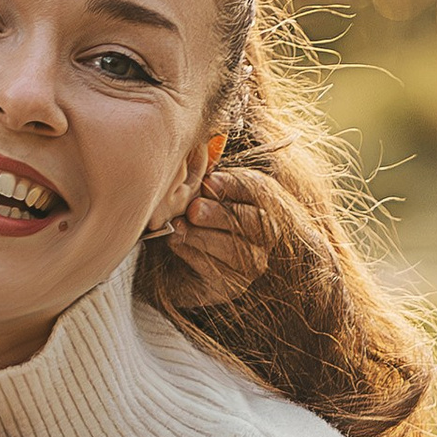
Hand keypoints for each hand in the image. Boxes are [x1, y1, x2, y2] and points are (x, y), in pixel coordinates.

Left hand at [162, 164, 283, 313]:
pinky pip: (218, 271)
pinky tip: (177, 244)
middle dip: (221, 214)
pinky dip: (194, 255)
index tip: (209, 181)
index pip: (259, 191)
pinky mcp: (233, 285)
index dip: (235, 185)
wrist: (172, 262)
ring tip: (177, 228)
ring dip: (203, 236)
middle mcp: (265, 234)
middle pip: (254, 222)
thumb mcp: (197, 191)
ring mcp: (252, 262)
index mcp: (260, 202)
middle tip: (193, 210)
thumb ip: (204, 175)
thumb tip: (204, 151)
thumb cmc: (190, 217)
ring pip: (237, 249)